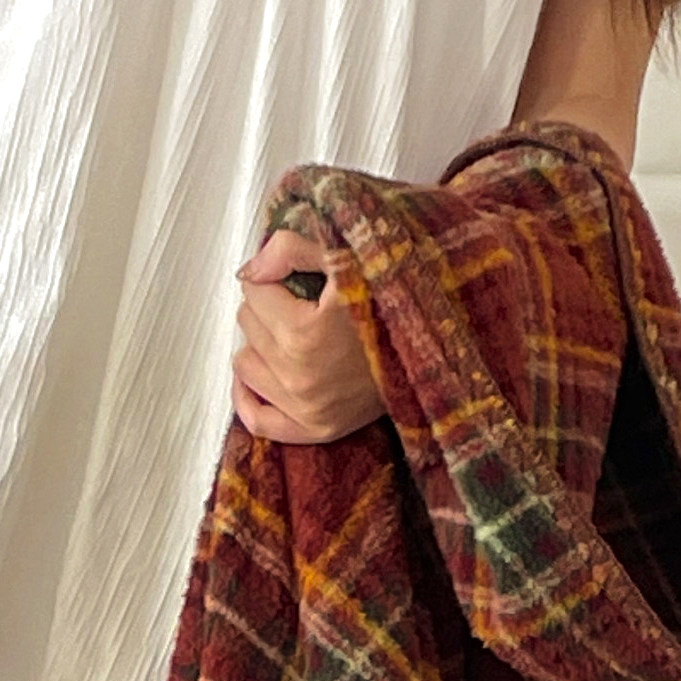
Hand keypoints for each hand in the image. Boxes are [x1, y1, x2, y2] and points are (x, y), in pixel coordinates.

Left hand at [231, 229, 382, 445]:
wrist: (435, 344)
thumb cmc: (395, 296)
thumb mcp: (351, 256)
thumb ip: (293, 250)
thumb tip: (249, 270)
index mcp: (305, 333)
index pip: (255, 292)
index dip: (275, 276)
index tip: (297, 275)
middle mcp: (300, 377)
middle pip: (249, 326)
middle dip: (269, 307)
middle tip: (301, 301)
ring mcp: (307, 409)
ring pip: (245, 365)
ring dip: (260, 344)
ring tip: (291, 331)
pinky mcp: (316, 430)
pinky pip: (258, 420)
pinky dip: (248, 394)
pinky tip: (255, 372)